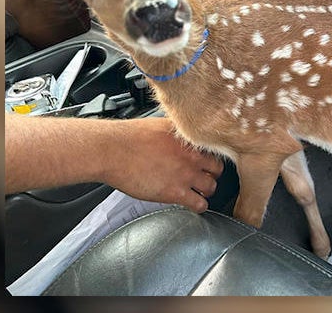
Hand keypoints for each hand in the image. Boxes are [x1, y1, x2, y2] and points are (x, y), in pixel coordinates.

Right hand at [100, 117, 223, 212]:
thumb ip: (177, 132)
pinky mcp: (175, 193)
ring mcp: (185, 174)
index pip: (215, 149)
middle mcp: (191, 156)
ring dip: (205, 191)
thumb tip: (182, 134)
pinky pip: (200, 205)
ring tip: (197, 192)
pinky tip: (192, 204)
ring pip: (212, 188)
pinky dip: (198, 206)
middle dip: (212, 175)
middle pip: (218, 169)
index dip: (210, 157)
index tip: (205, 163)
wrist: (112, 151)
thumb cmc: (129, 137)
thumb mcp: (161, 124)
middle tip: (202, 177)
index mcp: (188, 138)